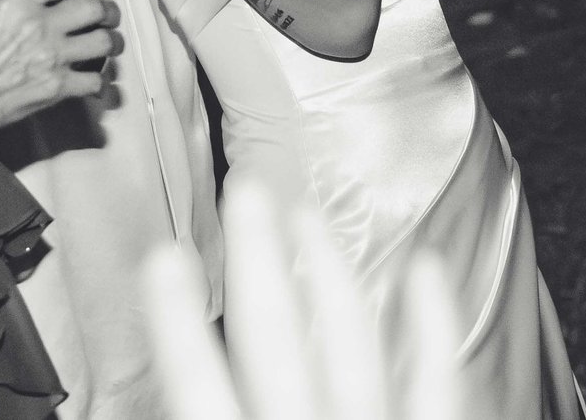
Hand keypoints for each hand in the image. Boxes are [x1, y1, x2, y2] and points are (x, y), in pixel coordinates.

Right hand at [0, 0, 115, 145]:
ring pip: (103, 41)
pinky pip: (95, 80)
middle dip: (106, 8)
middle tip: (106, 13)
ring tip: (109, 42)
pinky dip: (100, 80)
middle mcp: (42, 25)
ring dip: (111, 41)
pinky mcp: (58, 87)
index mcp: (19, 3)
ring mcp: (54, 57)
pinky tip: (97, 79)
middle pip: (94, 7)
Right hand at [143, 173, 467, 419]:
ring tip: (306, 214)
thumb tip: (148, 400)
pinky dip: (434, 322)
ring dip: (328, 270)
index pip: (198, 388)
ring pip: (350, 344)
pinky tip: (427, 269)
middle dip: (260, 259)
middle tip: (246, 188)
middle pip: (276, 340)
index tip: (162, 257)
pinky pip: (437, 379)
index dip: (176, 322)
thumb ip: (207, 410)